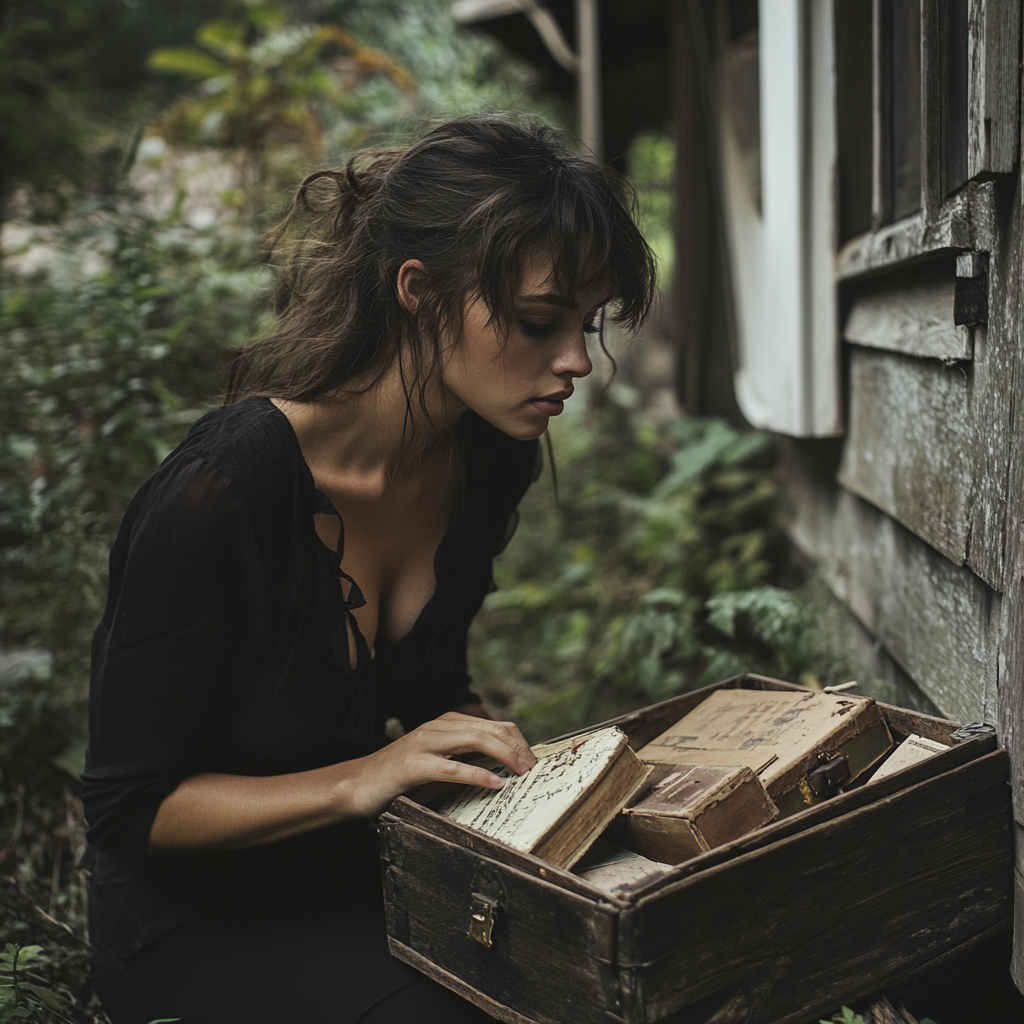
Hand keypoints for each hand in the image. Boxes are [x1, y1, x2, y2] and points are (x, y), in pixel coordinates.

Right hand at [344, 712, 536, 817]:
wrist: (358, 784)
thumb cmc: (402, 779)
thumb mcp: (440, 766)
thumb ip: (467, 761)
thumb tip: (506, 770)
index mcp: (446, 724)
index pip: (493, 725)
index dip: (518, 741)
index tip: (534, 761)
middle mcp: (437, 727)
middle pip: (489, 729)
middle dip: (517, 747)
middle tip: (535, 768)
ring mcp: (424, 743)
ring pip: (474, 740)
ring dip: (504, 755)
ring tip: (522, 772)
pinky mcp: (413, 765)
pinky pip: (451, 768)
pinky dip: (477, 775)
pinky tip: (495, 783)